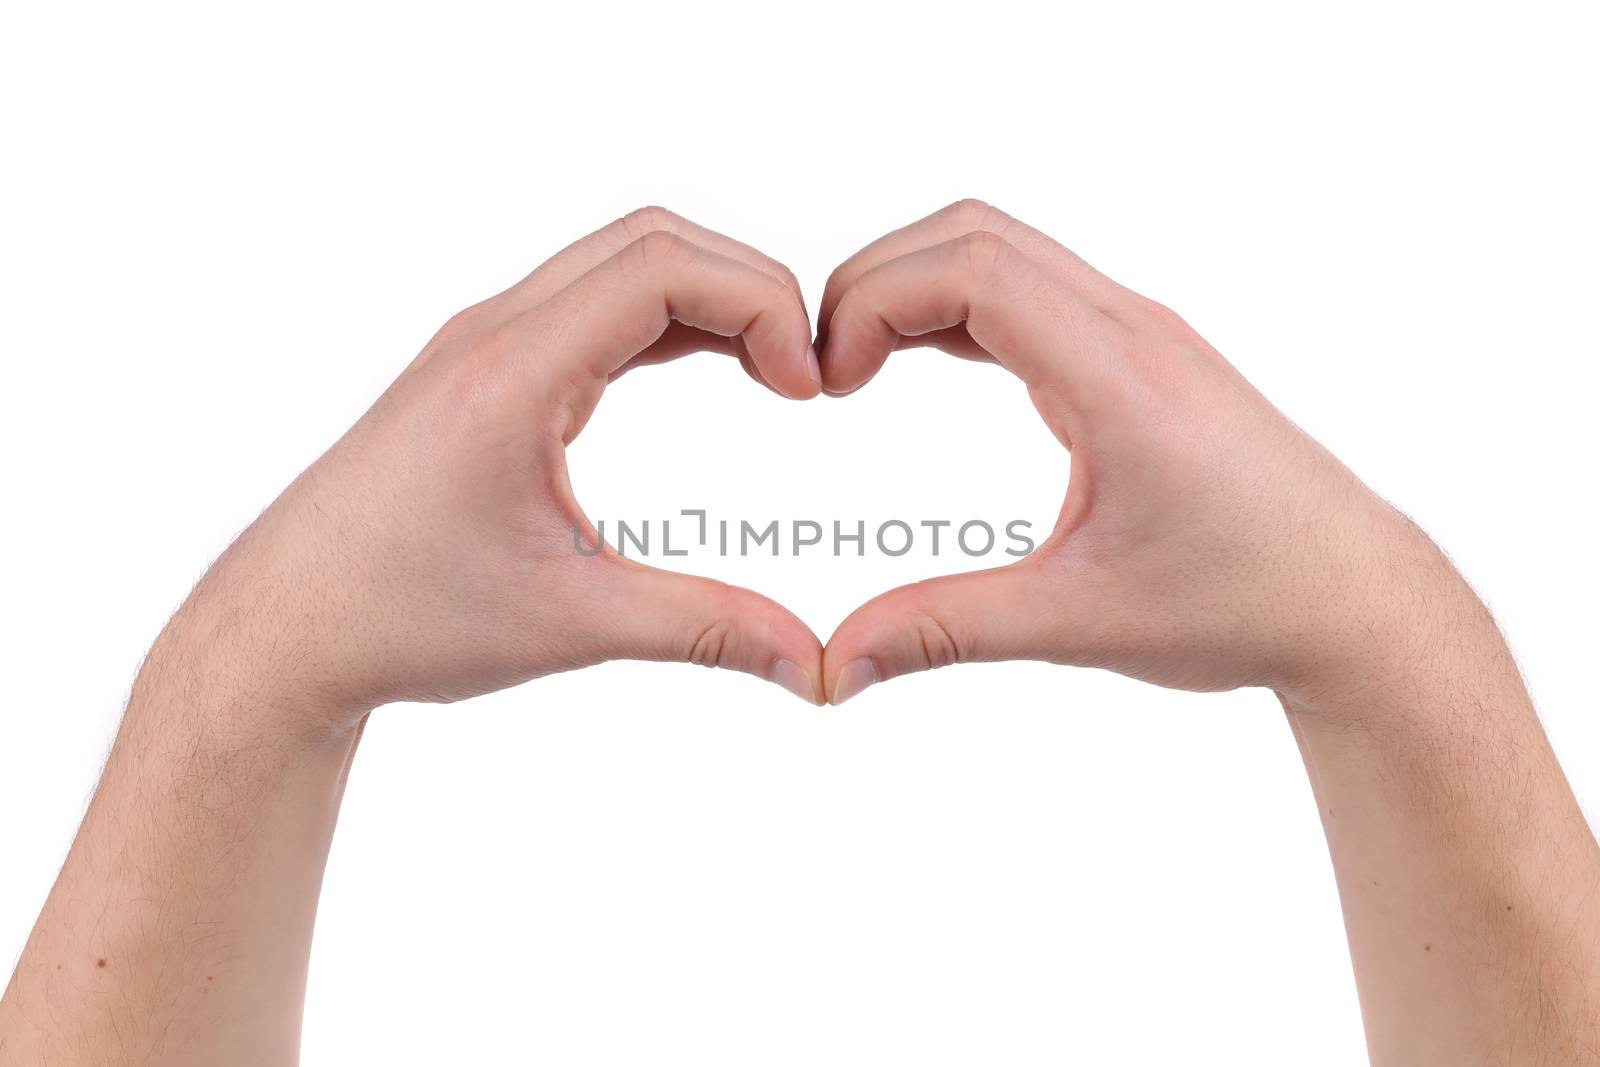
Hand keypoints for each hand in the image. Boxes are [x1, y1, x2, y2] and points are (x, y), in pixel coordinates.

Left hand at [187, 207, 826, 729]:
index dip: (760, 305)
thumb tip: (815, 666)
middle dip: (750, 287)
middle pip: (651, 240)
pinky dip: (666, 321)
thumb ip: (704, 630)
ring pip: (621, 263)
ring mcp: (485, 345)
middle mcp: (495, 333)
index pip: (663, 267)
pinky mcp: (486, 371)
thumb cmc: (400, 618)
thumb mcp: (569, 625)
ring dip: (708, 298)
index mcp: (512, 372)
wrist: (285, 630)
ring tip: (775, 373)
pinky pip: (593, 305)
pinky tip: (711, 370)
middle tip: (804, 375)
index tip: (809, 389)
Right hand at [816, 200, 1454, 706]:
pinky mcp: (1142, 356)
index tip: (828, 383)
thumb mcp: (1078, 624)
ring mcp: (1142, 335)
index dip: (874, 301)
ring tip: (858, 364)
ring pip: (1006, 250)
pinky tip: (924, 362)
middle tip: (825, 368)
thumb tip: (831, 667)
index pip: (973, 269)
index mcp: (1119, 378)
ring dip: (918, 286)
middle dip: (877, 280)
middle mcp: (1133, 331)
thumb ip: (944, 632)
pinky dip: (961, 308)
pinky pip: (1035, 290)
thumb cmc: (1243, 604)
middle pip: (975, 234)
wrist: (1353, 602)